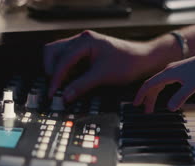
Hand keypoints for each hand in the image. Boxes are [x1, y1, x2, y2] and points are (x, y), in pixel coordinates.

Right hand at [45, 30, 163, 102]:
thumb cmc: (127, 63)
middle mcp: (81, 40)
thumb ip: (81, 85)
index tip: (52, 93)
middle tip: (54, 88)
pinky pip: (68, 60)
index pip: (62, 60)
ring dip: (57, 70)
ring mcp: (83, 45)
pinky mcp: (86, 53)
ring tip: (60, 86)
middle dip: (51, 71)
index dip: (55, 79)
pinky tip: (69, 82)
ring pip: (58, 55)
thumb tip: (65, 96)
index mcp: (85, 41)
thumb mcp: (102, 76)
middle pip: (53, 52)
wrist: (143, 60)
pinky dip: (65, 71)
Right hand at [133, 45, 194, 112]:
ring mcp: (175, 70)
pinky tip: (165, 96)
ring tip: (153, 107)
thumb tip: (170, 108)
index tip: (136, 104)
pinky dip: (161, 90)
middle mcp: (169, 70)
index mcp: (168, 73)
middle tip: (146, 111)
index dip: (142, 95)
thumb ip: (180, 97)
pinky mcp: (181, 72)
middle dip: (148, 98)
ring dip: (154, 95)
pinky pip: (165, 82)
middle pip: (153, 85)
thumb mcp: (192, 86)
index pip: (149, 84)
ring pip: (159, 84)